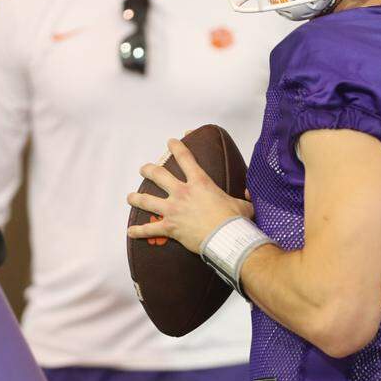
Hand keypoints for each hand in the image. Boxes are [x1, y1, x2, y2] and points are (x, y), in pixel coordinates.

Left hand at [126, 138, 253, 252]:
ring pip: (147, 200)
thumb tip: (250, 196)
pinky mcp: (169, 227)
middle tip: (144, 168)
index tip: (170, 141)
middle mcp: (182, 193)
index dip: (177, 147)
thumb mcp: (243, 204)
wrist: (226, 239)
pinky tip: (130, 231)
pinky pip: (149, 229)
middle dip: (149, 169)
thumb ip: (243, 198)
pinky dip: (139, 231)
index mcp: (200, 183)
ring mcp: (173, 210)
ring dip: (137, 197)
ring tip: (130, 196)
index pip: (186, 158)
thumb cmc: (235, 220)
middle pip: (158, 175)